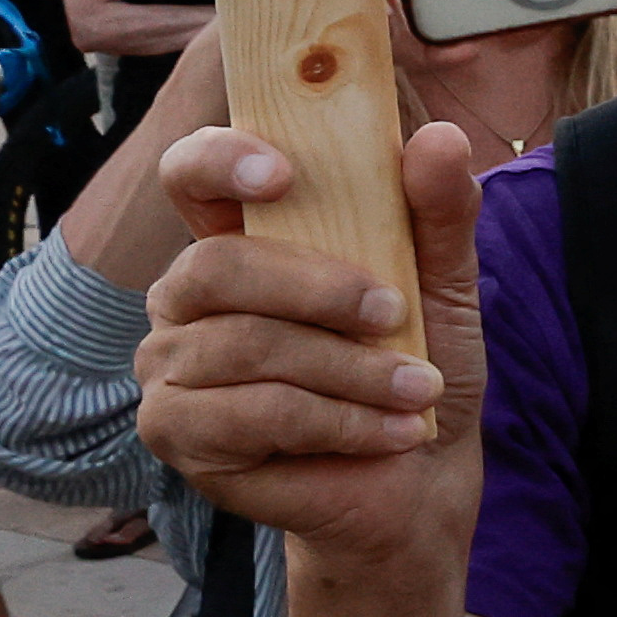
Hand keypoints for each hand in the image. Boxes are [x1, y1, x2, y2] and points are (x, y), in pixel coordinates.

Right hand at [133, 121, 483, 570]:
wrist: (419, 479)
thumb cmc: (418, 367)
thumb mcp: (446, 285)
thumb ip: (440, 212)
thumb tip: (438, 138)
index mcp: (239, 239)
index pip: (192, 174)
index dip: (221, 161)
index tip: (283, 174)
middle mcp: (187, 296)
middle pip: (217, 266)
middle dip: (319, 289)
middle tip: (393, 313)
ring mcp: (170, 364)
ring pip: (246, 346)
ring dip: (351, 371)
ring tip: (417, 390)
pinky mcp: (175, 431)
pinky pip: (254, 413)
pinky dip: (340, 422)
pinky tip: (393, 432)